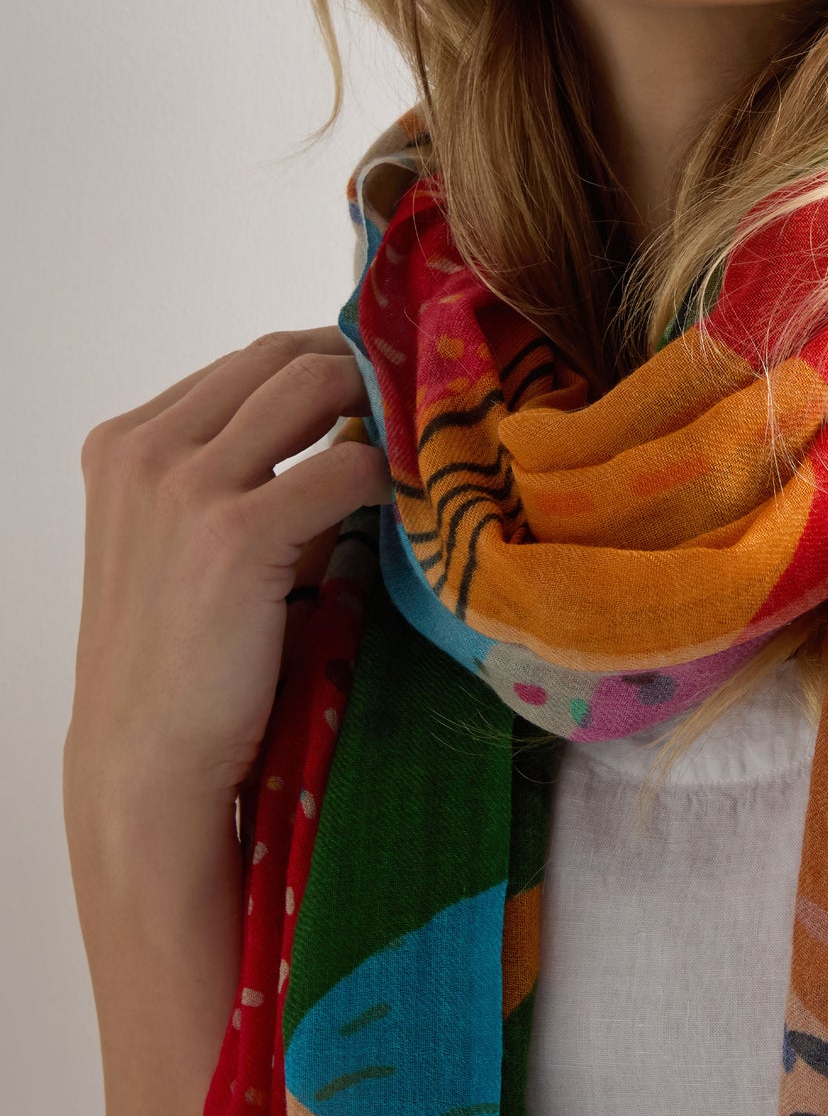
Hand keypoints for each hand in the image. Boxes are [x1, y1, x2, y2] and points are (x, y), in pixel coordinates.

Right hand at [66, 328, 392, 813]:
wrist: (146, 758)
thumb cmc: (179, 658)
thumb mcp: (183, 538)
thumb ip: (244, 472)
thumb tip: (351, 424)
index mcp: (123, 443)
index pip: (244, 362)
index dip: (323, 362)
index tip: (381, 381)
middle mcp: (144, 449)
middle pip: (278, 358)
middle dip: (357, 365)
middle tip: (416, 401)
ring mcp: (184, 486)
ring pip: (312, 387)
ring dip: (377, 404)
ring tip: (415, 441)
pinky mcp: (235, 535)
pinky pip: (344, 468)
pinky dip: (385, 475)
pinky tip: (402, 502)